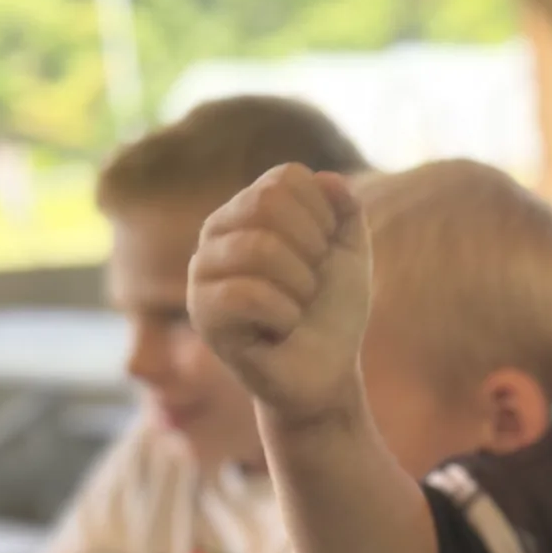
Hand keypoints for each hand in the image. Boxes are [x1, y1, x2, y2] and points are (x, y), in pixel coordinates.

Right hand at [187, 164, 371, 423]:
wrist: (325, 374)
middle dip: (311, 249)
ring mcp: (202, 270)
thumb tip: (328, 178)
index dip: (323, 218)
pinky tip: (282, 329)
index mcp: (248, 209)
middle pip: (268, 202)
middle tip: (309, 285)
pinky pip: (246, 294)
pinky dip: (283, 315)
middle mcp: (217, 231)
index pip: (286, 178)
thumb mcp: (349, 253)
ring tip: (296, 308)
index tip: (324, 254)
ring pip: (259, 247)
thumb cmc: (332, 313)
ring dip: (299, 285)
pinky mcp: (202, 312)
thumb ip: (345, 210)